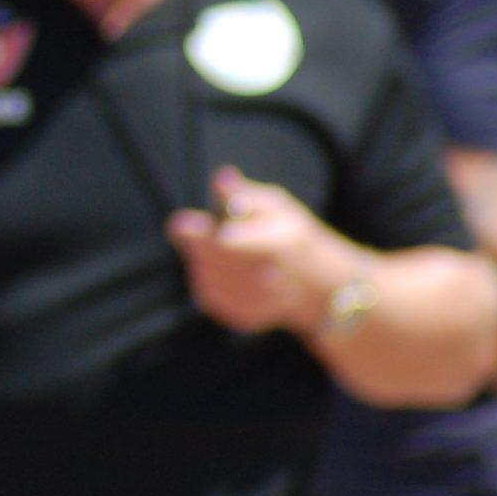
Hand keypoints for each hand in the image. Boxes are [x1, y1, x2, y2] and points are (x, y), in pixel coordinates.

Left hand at [166, 167, 349, 335]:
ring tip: (218, 247)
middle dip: (197, 242)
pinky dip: (208, 279)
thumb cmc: (291, 236)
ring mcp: (254, 303)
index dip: (198, 234)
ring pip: (204, 277)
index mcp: (277, 245)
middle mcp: (265, 279)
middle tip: (192, 227)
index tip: (179, 223)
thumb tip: (221, 177)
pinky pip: (208, 295)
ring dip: (202, 259)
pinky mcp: (242, 318)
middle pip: (209, 260)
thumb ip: (244, 194)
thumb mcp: (277, 206)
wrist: (317, 286)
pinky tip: (221, 268)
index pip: (225, 243)